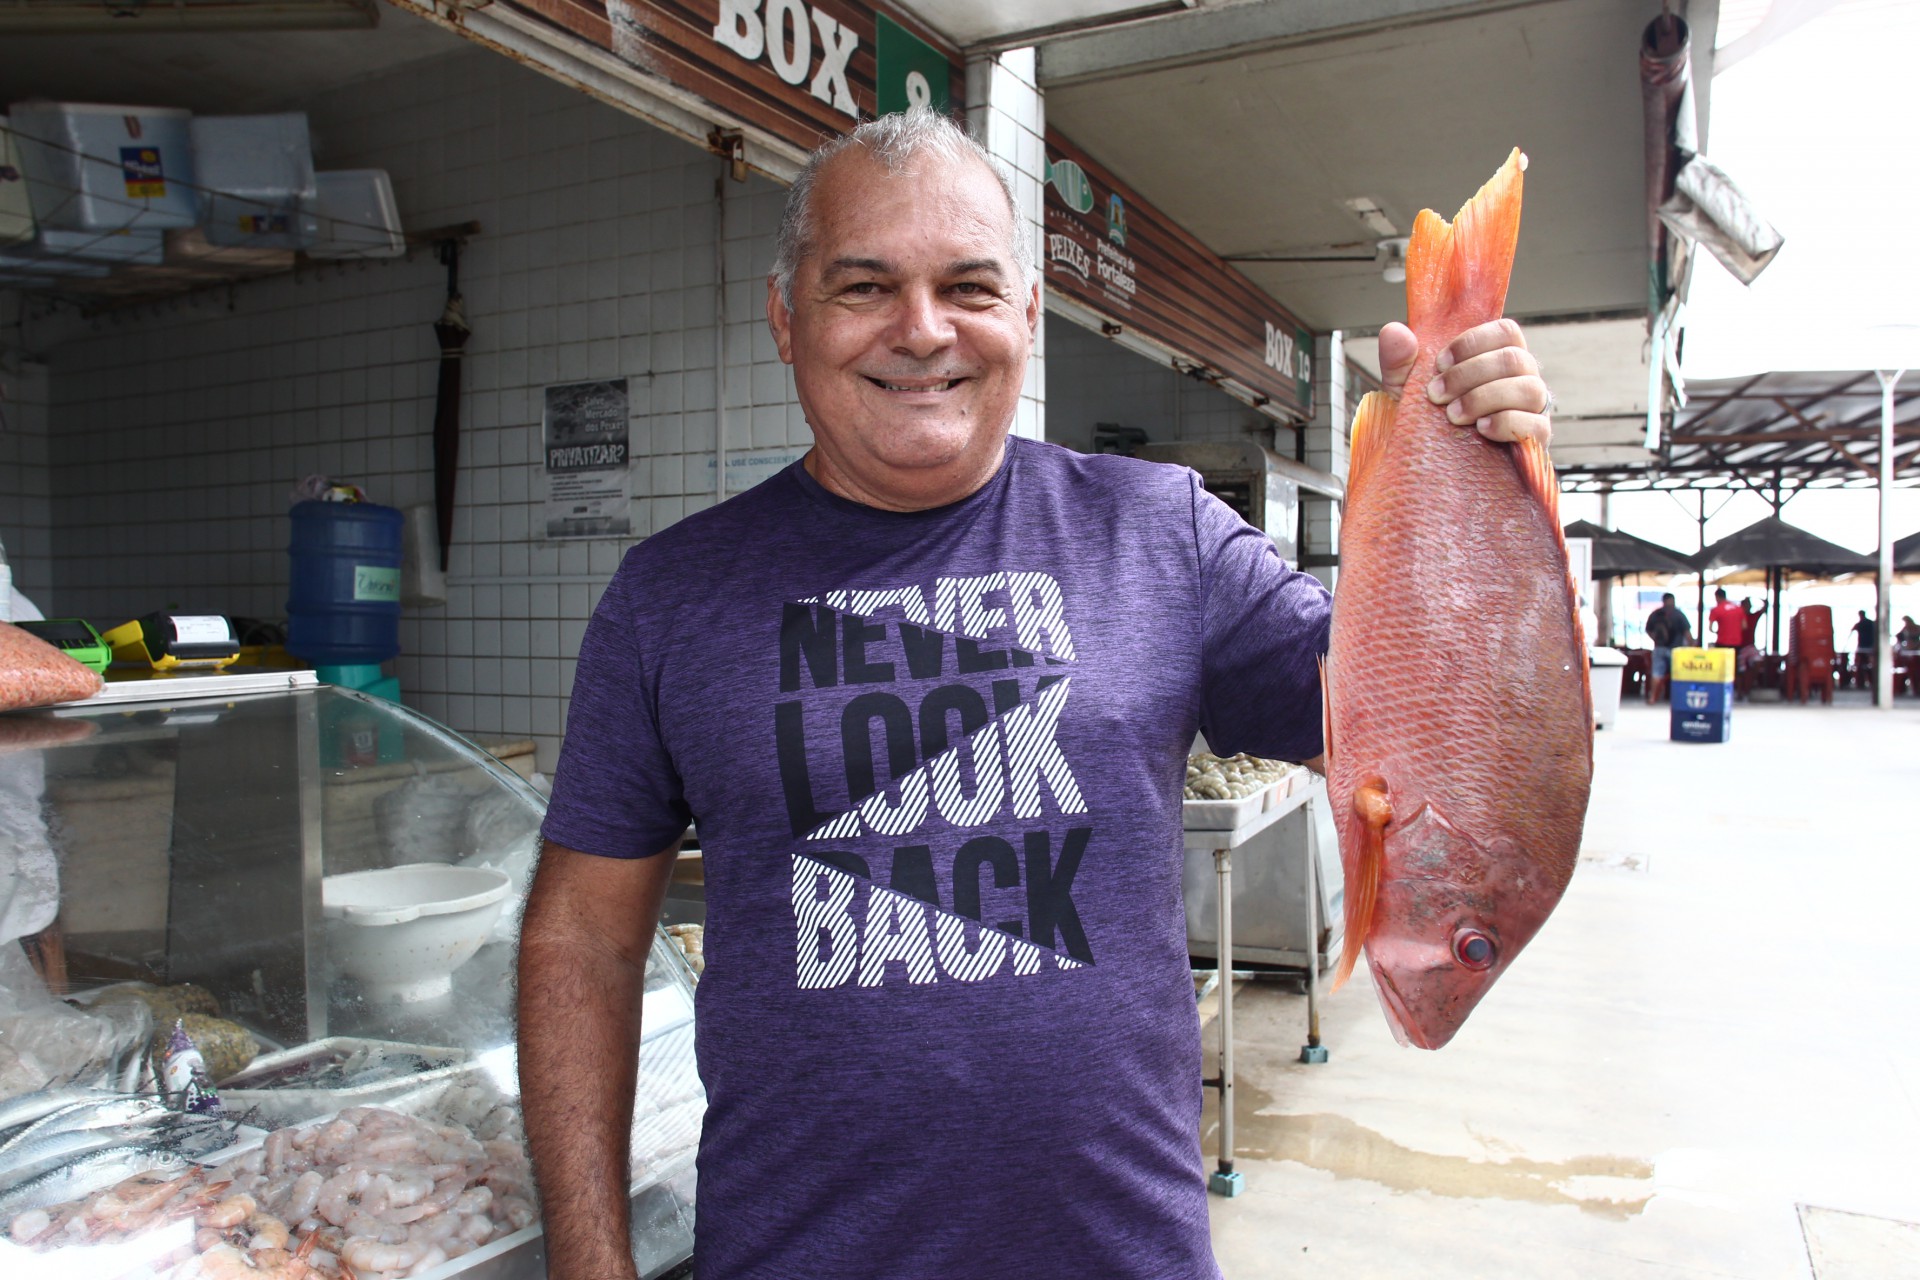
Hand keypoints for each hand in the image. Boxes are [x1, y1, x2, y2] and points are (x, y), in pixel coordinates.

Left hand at [1377, 318, 1552, 444]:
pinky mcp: (1534, 440)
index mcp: (1496, 357)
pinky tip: (1481, 429)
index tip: (1440, 363)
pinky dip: (1506, 423)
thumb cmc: (1424, 419)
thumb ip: (1398, 358)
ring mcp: (1531, 409)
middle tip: (1436, 394)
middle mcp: (1520, 378)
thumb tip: (1394, 331)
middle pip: (1514, 358)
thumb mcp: (1404, 388)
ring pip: (1529, 389)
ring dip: (1485, 398)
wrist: (1428, 466)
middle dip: (1469, 374)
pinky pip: (1536, 425)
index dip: (1473, 343)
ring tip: (1453, 415)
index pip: (1506, 332)